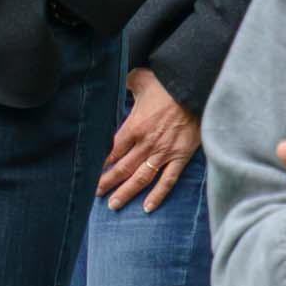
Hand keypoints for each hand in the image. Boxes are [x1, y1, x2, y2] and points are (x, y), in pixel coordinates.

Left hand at [100, 67, 200, 212]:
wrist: (195, 89)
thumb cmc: (167, 84)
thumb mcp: (141, 79)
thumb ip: (125, 83)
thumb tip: (116, 80)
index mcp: (134, 127)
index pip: (111, 151)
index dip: (100, 165)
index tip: (90, 174)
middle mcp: (146, 143)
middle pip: (122, 168)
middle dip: (107, 182)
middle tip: (96, 194)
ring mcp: (164, 152)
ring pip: (141, 178)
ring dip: (126, 192)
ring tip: (114, 205)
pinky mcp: (181, 156)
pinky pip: (168, 180)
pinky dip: (158, 195)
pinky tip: (147, 207)